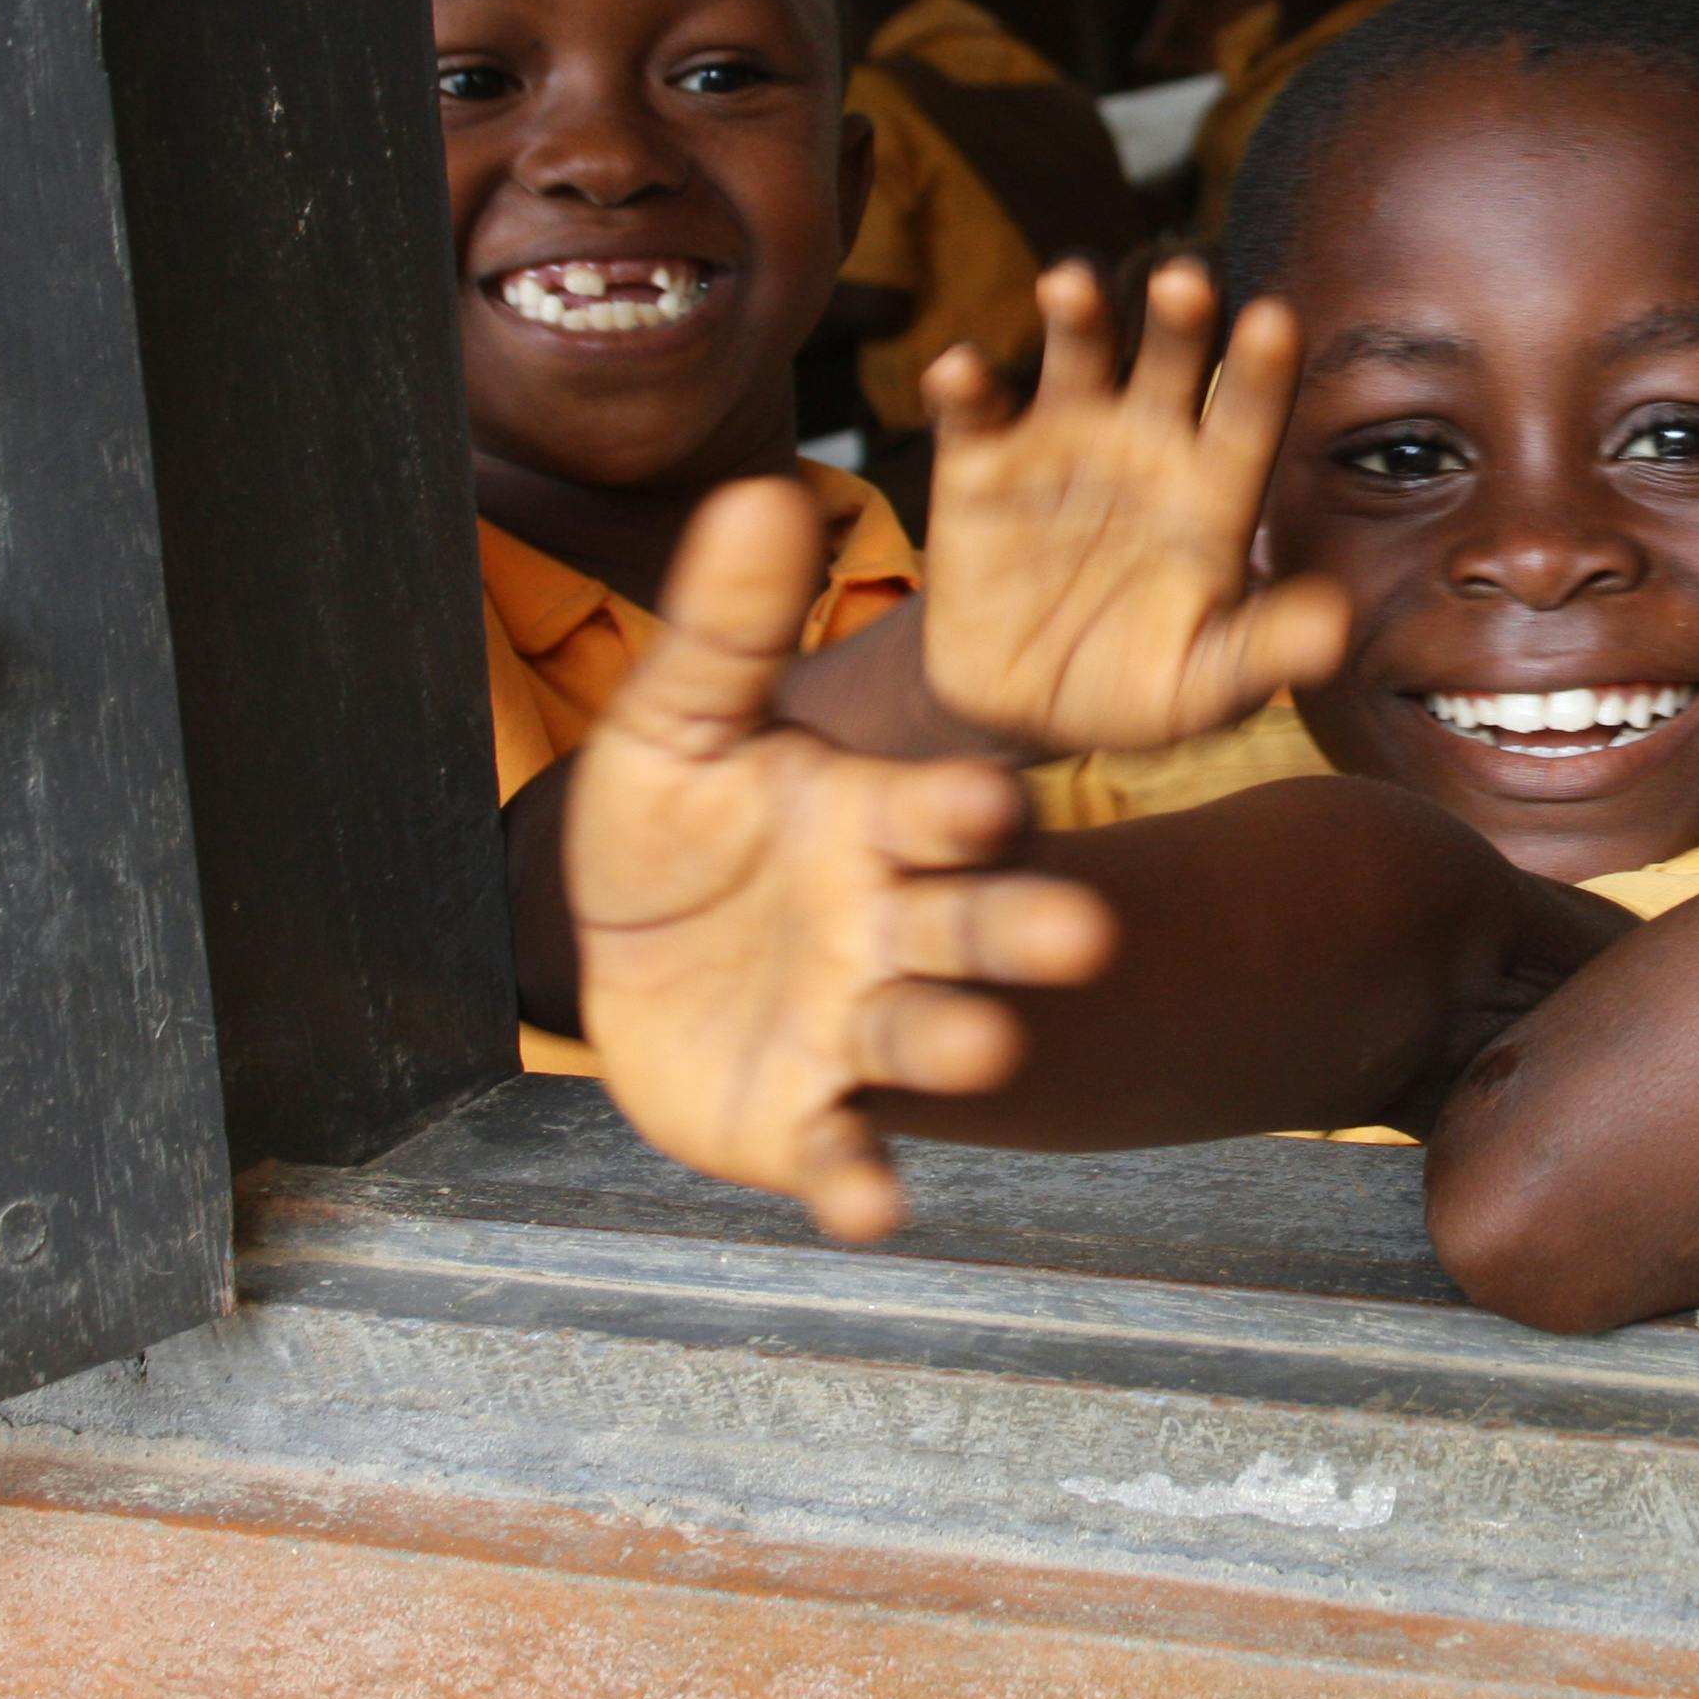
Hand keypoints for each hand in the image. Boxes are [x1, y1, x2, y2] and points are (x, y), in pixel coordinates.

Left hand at [572, 479, 1117, 1240]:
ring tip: (986, 1047)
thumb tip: (766, 485)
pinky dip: (860, 1183)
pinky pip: (844, 1154)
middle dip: (1022, 933)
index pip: (938, 811)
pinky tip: (872, 1213)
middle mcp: (891, 926)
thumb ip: (728, 623)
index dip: (963, 808)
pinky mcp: (806, 1119)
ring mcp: (856, 1029)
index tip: (991, 796)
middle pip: (971, 926)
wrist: (623, 955)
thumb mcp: (680, 720)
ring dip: (962, 1042)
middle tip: (1075, 939)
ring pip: (926, 1034)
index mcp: (879, 822)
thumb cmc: (680, 825)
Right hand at [917, 257, 1350, 754]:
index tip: (1276, 319)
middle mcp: (1146, 443)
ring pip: (1077, 357)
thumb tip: (1335, 628)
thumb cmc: (1139, 687)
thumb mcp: (1205, 685)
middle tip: (1184, 281)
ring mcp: (1061, 441)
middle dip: (1180, 317)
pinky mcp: (980, 462)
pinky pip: (973, 411)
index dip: (1263, 371)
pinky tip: (962, 372)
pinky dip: (965, 384)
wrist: (1025, 708)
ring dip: (1077, 316)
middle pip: (1172, 361)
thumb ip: (1264, 651)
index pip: (1249, 419)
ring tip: (1071, 287)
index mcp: (1213, 489)